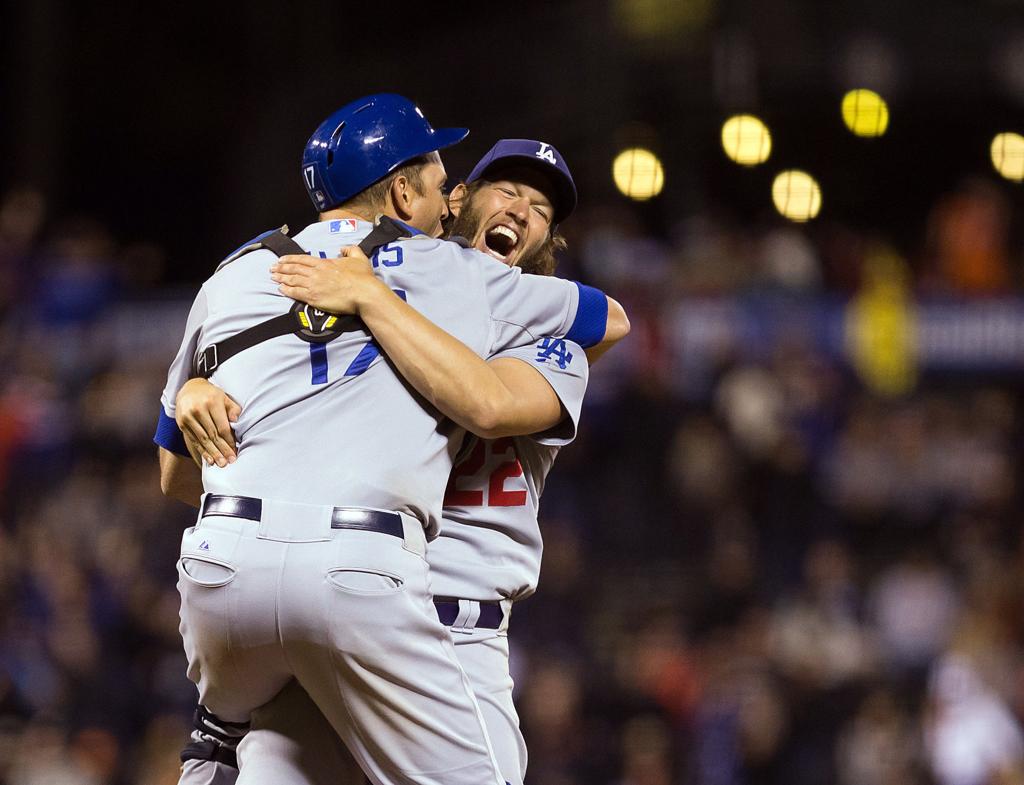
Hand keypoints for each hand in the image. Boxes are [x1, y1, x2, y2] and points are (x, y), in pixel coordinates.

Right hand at [175, 378, 240, 467]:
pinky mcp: (182, 424)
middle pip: (213, 434)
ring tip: (221, 464)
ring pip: (203, 439)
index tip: (235, 451)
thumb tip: (236, 421)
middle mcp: (198, 410)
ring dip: (213, 453)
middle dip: (222, 450)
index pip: (222, 426)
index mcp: (212, 402)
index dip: (229, 441)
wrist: (189, 389)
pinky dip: (202, 451)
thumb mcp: (224, 397)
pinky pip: (194, 440)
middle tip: (230, 461)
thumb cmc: (211, 395)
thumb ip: (232, 409)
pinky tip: (209, 459)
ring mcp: (188, 417)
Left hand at [270, 246, 384, 314]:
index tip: (282, 259)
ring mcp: (314, 285)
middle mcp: (316, 273)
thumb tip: (343, 248)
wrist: (364, 293)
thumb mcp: (359, 257)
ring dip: (281, 278)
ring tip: (273, 277)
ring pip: (293, 280)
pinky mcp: (314, 298)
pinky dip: (287, 290)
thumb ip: (350, 249)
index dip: (290, 259)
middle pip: (294, 269)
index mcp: (325, 263)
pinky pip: (296, 293)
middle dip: (281, 267)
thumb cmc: (363, 278)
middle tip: (272, 268)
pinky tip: (280, 289)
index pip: (303, 259)